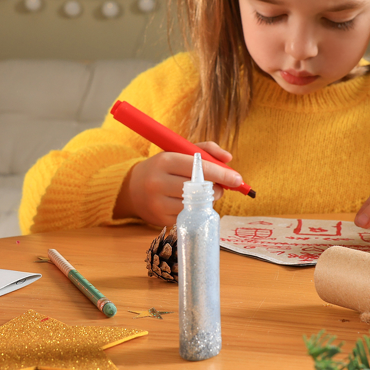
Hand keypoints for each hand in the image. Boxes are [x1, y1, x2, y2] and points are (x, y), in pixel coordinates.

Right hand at [113, 141, 239, 226]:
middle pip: (199, 188)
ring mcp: (158, 202)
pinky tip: (189, 204)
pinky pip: (187, 216)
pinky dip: (194, 211)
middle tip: (220, 187)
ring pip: (195, 204)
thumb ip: (205, 150)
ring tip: (204, 195)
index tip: (238, 179)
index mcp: (165, 160)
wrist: (131, 188)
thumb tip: (228, 158)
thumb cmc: (162, 168)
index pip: (199, 167)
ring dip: (207, 201)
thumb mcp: (178, 152)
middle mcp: (158, 181)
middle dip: (216, 188)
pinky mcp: (159, 219)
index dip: (221, 174)